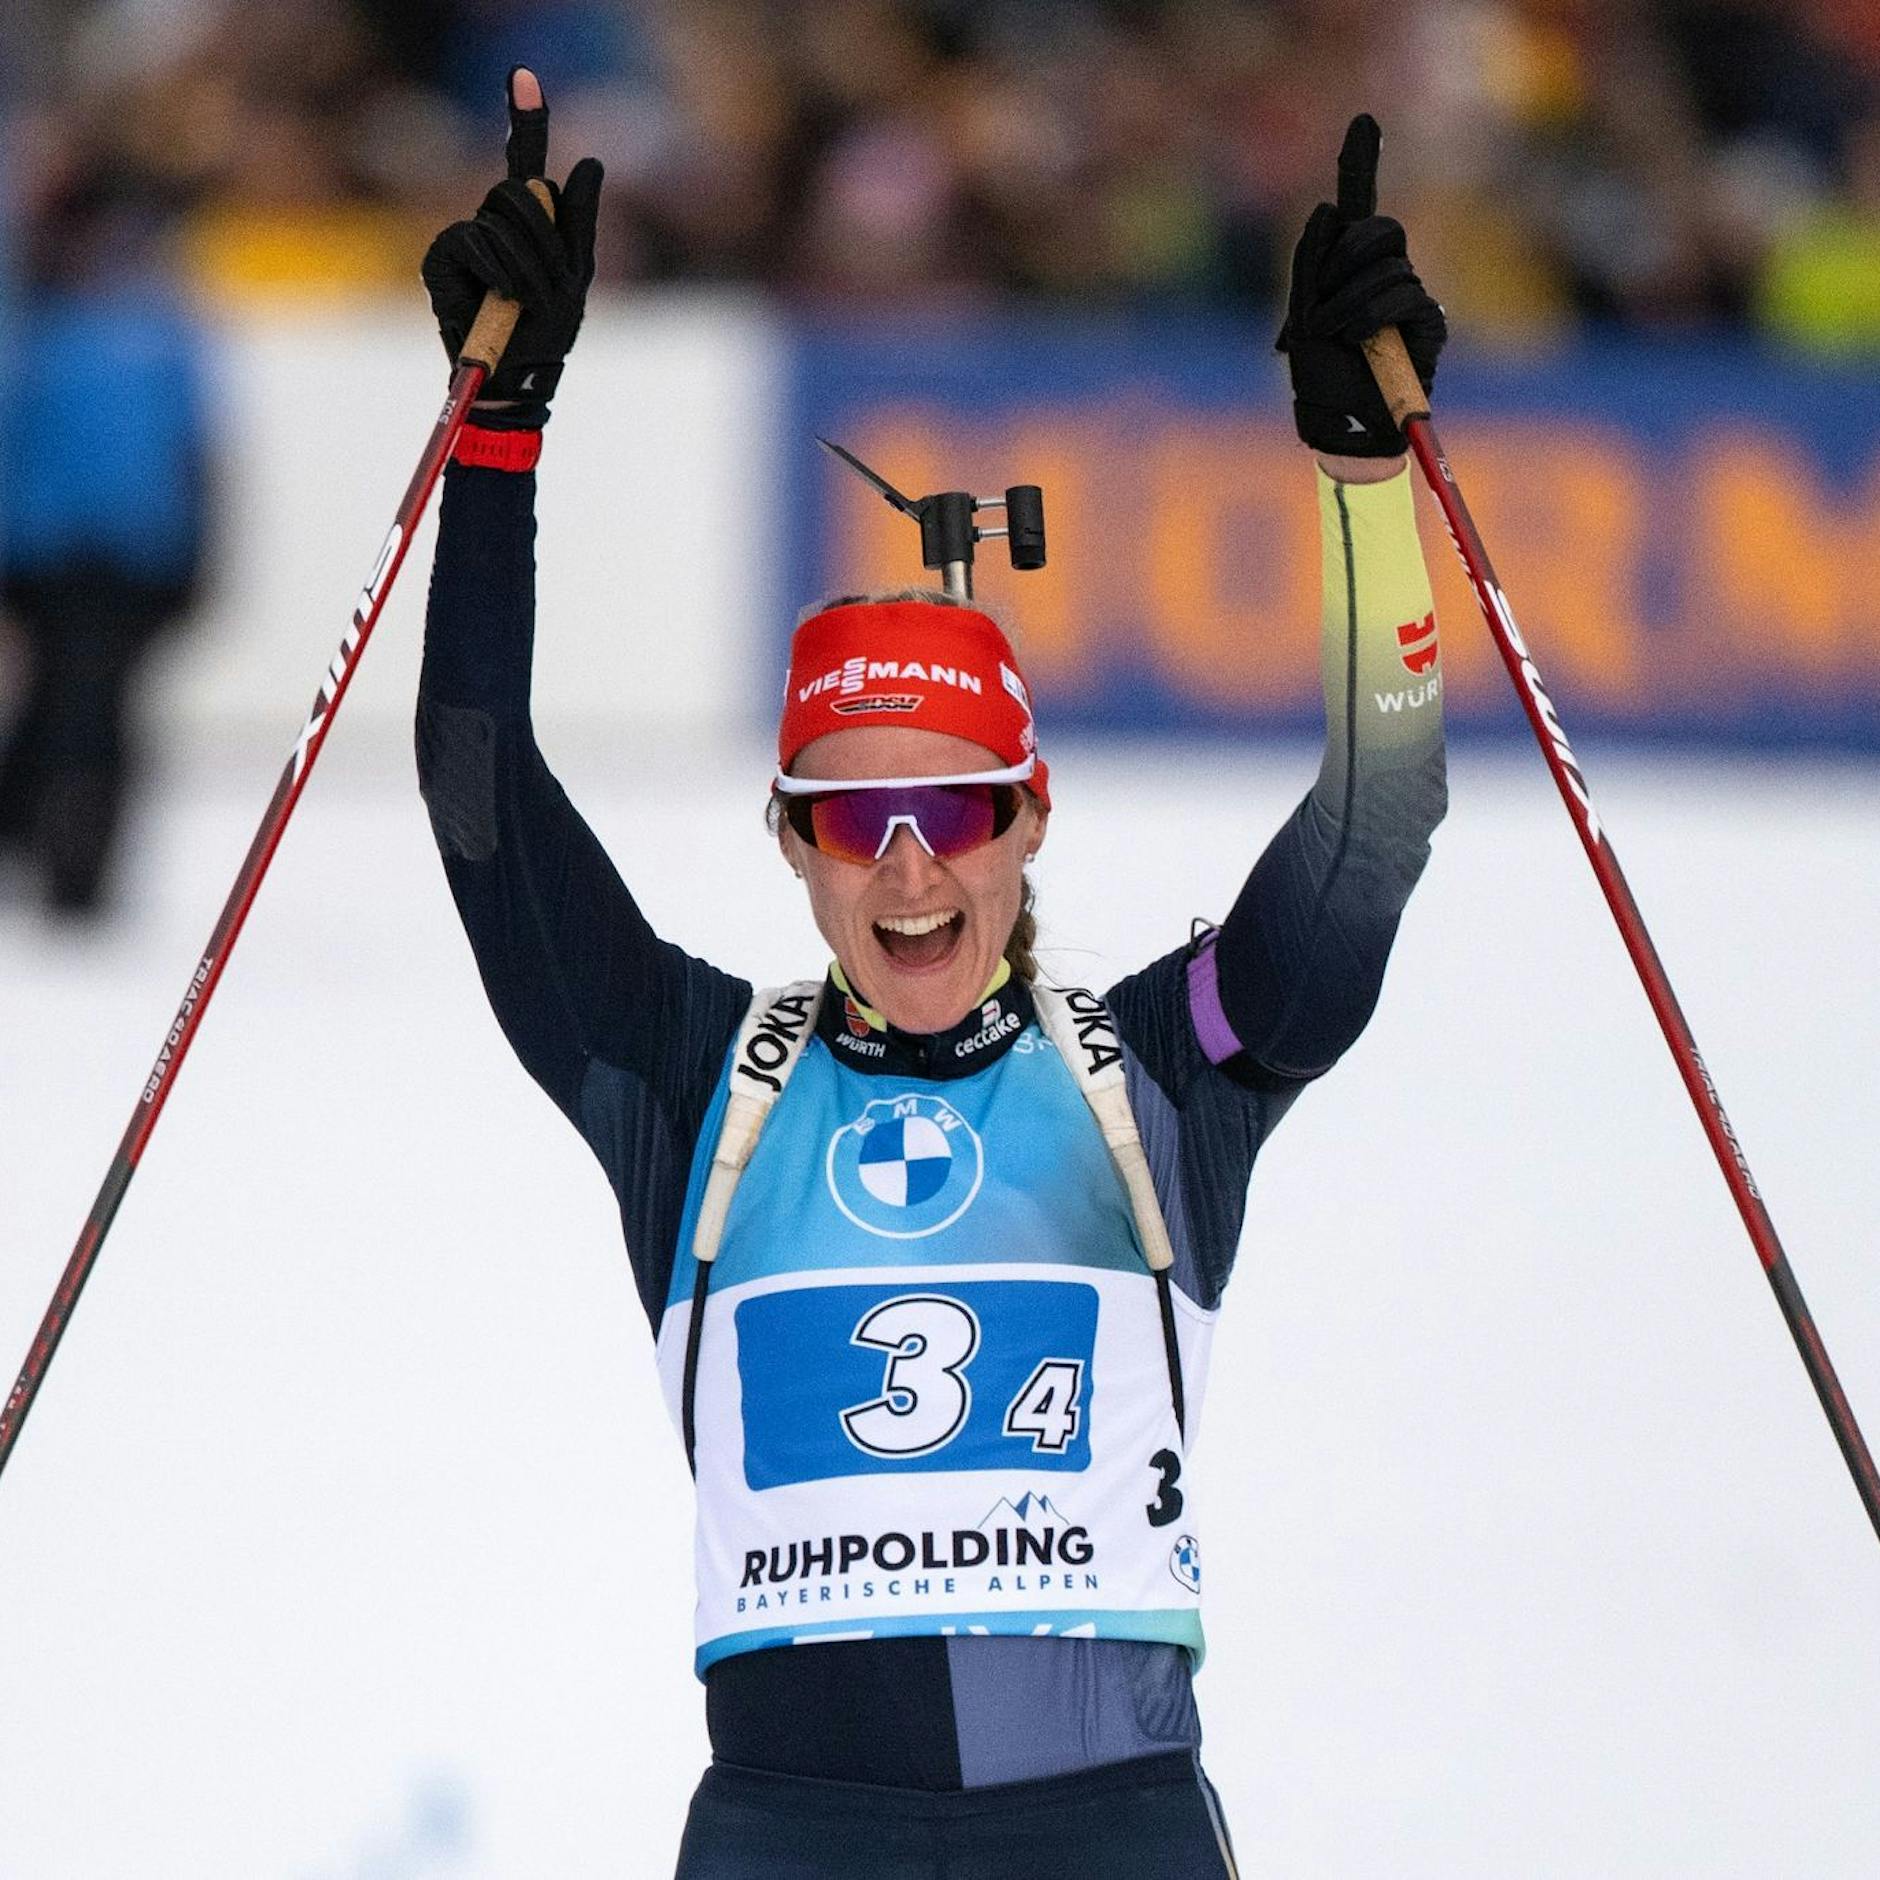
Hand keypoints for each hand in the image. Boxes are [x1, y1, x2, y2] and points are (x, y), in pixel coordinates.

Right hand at [420, 66, 602, 428]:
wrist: (517, 378)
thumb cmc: (547, 333)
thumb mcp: (576, 277)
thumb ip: (580, 221)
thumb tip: (591, 161)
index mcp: (527, 224)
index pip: (523, 161)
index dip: (524, 118)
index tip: (523, 75)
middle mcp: (492, 223)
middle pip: (518, 189)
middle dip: (544, 238)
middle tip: (549, 285)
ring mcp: (463, 239)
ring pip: (501, 218)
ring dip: (527, 265)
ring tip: (527, 302)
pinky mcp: (440, 258)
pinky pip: (473, 241)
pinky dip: (497, 271)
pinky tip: (500, 297)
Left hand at [1275, 114, 1444, 458]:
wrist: (1340, 427)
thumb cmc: (1318, 380)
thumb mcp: (1300, 320)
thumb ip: (1311, 265)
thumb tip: (1329, 206)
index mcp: (1347, 273)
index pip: (1357, 211)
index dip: (1359, 163)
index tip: (1363, 120)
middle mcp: (1383, 277)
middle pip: (1376, 229)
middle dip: (1342, 261)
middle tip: (1320, 311)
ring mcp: (1410, 298)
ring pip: (1388, 262)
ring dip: (1348, 300)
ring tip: (1334, 338)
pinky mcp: (1429, 324)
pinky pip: (1404, 293)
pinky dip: (1371, 313)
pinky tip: (1358, 340)